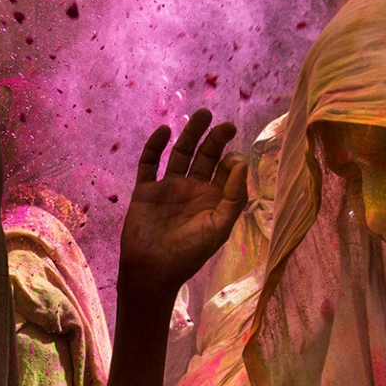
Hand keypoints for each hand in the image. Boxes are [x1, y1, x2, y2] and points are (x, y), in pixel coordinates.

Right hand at [119, 109, 247, 295]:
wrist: (152, 270)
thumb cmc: (189, 253)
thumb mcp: (219, 227)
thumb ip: (233, 197)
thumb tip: (240, 163)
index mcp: (212, 199)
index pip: (224, 170)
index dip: (231, 160)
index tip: (233, 159)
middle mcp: (191, 189)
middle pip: (204, 156)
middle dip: (214, 139)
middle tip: (225, 124)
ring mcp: (167, 188)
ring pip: (179, 153)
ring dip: (189, 134)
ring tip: (201, 114)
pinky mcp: (145, 190)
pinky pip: (149, 163)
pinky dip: (154, 146)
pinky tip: (164, 131)